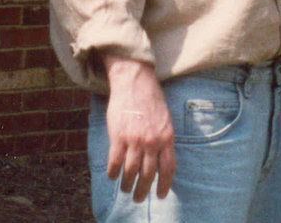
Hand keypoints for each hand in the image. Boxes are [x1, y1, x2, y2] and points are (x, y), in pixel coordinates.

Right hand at [103, 57, 175, 201]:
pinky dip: (113, 172)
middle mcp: (152, 141)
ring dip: (127, 184)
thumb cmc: (151, 99)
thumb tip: (161, 161)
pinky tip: (112, 176)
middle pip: (148, 175)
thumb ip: (164, 139)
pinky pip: (115, 161)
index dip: (164, 185)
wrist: (135, 81)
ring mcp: (134, 139)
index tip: (160, 195)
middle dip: (143, 190)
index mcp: (167, 137)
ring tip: (125, 189)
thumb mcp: (165, 119)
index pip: (168, 169)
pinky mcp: (118, 136)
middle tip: (138, 198)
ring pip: (130, 172)